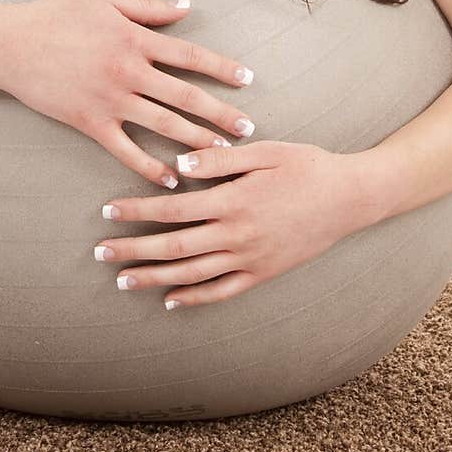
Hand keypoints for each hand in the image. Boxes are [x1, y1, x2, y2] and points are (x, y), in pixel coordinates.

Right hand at [0, 0, 257, 188]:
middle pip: (186, 97)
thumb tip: (186, 9)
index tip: (248, 80)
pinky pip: (126, 150)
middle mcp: (129, 72)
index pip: (190, 57)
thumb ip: (148, 7)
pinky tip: (171, 180)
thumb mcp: (105, 1)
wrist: (10, 44)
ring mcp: (110, 100)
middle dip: (221, 114)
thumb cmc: (56, 16)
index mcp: (135, 40)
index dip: (222, 69)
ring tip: (223, 155)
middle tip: (249, 128)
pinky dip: (149, 167)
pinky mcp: (90, 122)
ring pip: (163, 125)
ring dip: (196, 141)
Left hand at [93, 141, 368, 307]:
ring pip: (192, 274)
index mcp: (233, 200)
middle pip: (173, 247)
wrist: (351, 198)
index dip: (137, 211)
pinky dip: (194, 298)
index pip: (172, 209)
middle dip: (132, 250)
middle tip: (100, 253)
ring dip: (154, 278)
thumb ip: (220, 161)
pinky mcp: (263, 273)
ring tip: (123, 281)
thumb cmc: (307, 166)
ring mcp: (250, 258)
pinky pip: (222, 291)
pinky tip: (170, 300)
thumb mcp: (265, 152)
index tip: (107, 211)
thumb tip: (178, 167)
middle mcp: (237, 235)